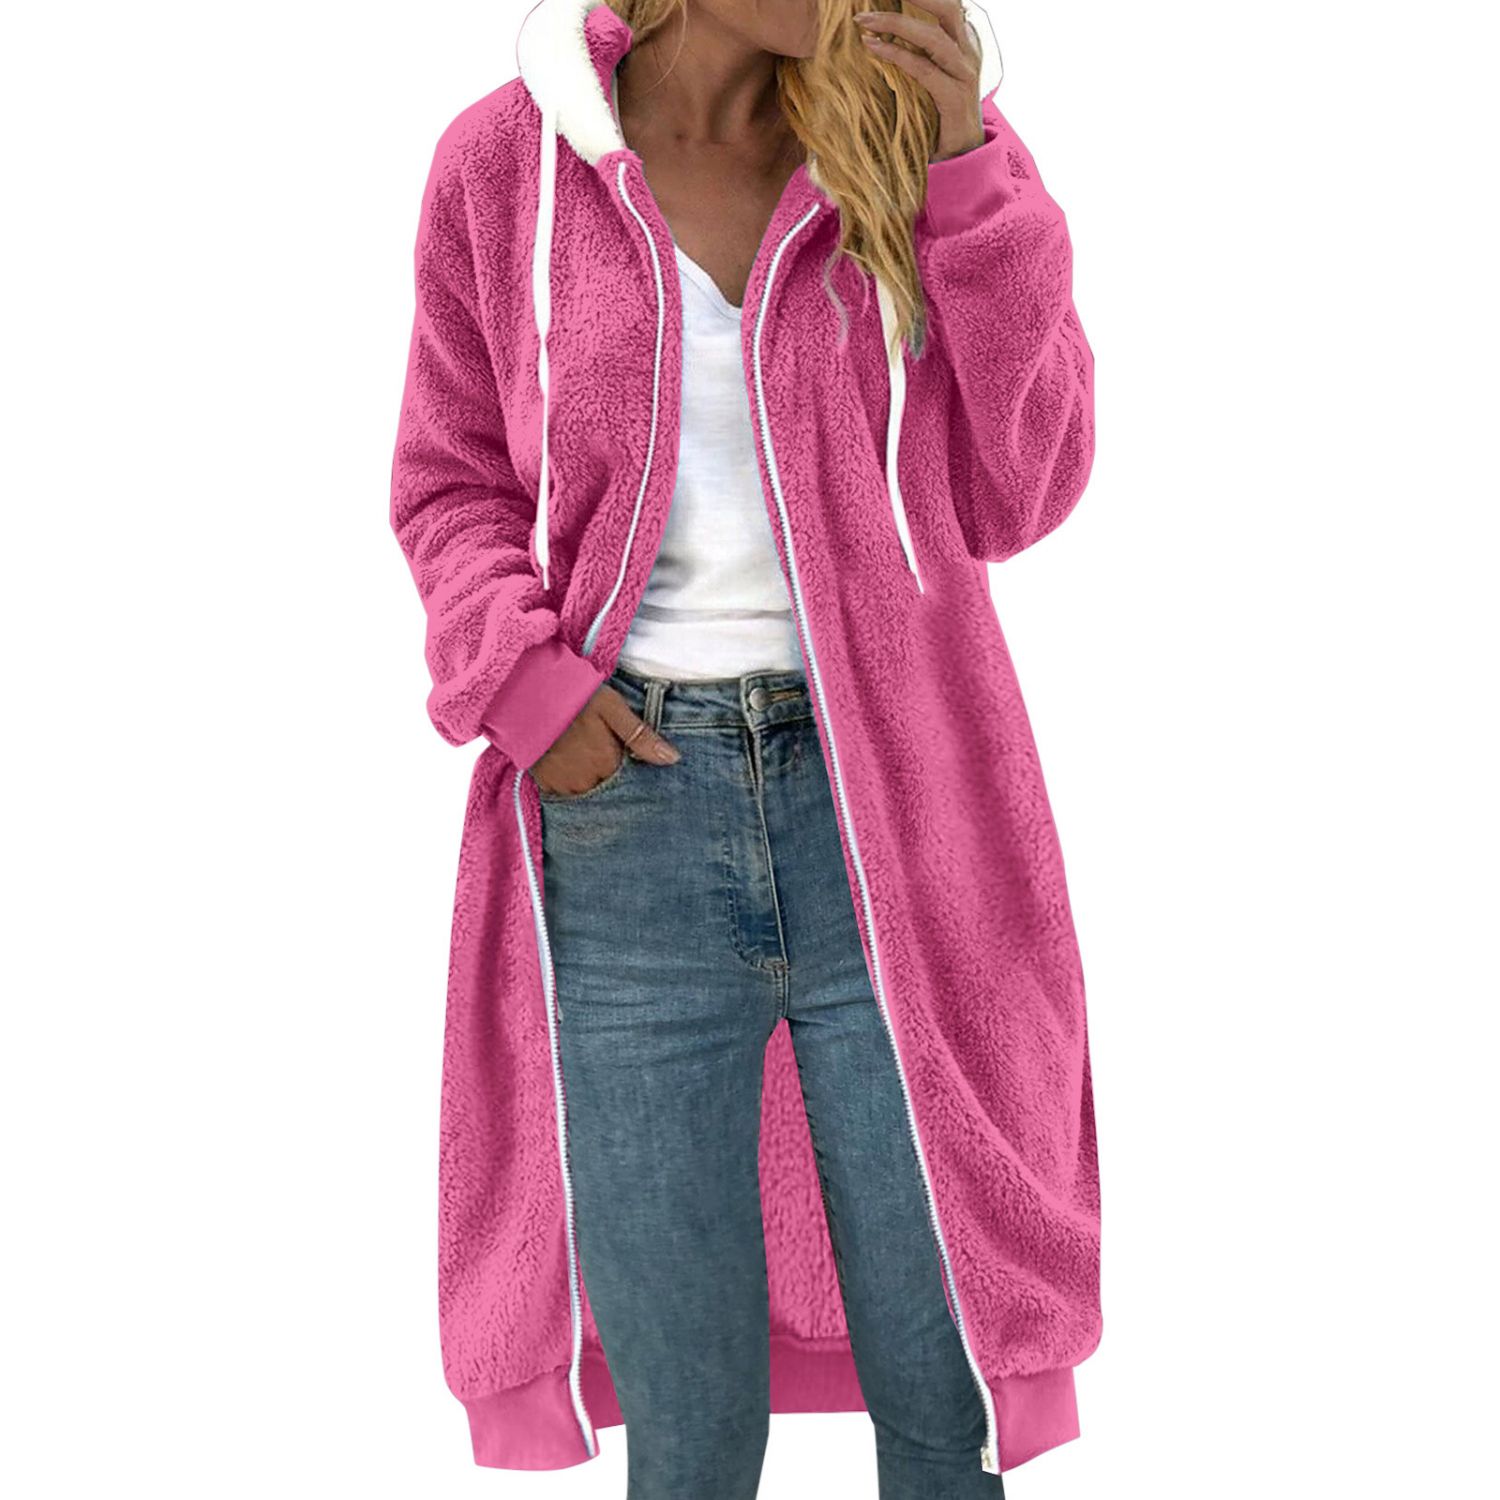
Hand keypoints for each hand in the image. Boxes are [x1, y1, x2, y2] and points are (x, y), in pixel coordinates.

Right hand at [530, 684, 679, 796]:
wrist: (525, 695)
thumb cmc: (573, 696)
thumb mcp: (613, 708)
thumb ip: (641, 736)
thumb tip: (672, 759)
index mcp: (607, 763)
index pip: (628, 779)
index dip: (627, 766)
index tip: (621, 753)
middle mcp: (586, 782)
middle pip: (607, 787)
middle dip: (608, 775)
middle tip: (600, 751)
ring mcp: (563, 785)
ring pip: (586, 792)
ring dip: (589, 781)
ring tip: (585, 757)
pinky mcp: (544, 784)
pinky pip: (564, 793)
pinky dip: (570, 783)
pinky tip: (569, 764)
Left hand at [853, 2, 984, 161]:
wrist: (961, 154)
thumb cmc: (938, 112)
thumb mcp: (929, 72)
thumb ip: (918, 48)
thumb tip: (884, 29)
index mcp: (964, 39)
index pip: (947, 3)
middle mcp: (968, 50)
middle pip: (946, 7)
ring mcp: (964, 73)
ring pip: (932, 37)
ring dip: (894, 23)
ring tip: (863, 21)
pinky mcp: (954, 97)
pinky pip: (923, 69)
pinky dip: (895, 55)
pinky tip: (872, 47)